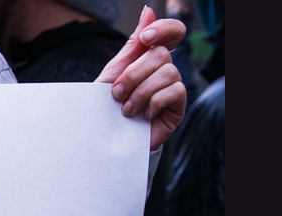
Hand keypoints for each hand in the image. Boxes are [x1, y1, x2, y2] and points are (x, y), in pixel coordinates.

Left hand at [96, 5, 186, 150]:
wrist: (104, 137)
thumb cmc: (107, 105)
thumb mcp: (115, 71)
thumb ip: (133, 43)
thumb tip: (148, 11)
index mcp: (151, 58)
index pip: (172, 33)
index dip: (164, 29)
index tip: (146, 38)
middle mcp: (165, 70)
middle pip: (161, 55)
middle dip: (134, 74)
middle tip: (117, 93)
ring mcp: (173, 88)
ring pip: (167, 73)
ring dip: (140, 92)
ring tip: (126, 109)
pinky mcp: (177, 107)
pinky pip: (174, 92)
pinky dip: (154, 102)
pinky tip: (143, 115)